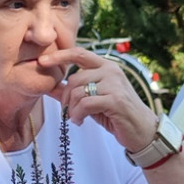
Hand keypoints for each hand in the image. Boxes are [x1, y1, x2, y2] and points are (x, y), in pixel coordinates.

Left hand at [38, 48, 154, 150]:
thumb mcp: (92, 99)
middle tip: (68, 112)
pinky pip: (85, 104)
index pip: (79, 53)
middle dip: (66, 98)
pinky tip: (80, 121)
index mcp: (105, 66)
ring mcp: (114, 84)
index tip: (42, 61)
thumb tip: (49, 86)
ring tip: (76, 118)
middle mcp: (111, 71)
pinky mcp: (115, 100)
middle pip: (74, 78)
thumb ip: (73, 91)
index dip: (60, 55)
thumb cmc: (115, 113)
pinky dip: (78, 115)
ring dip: (72, 109)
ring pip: (78, 92)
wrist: (141, 130)